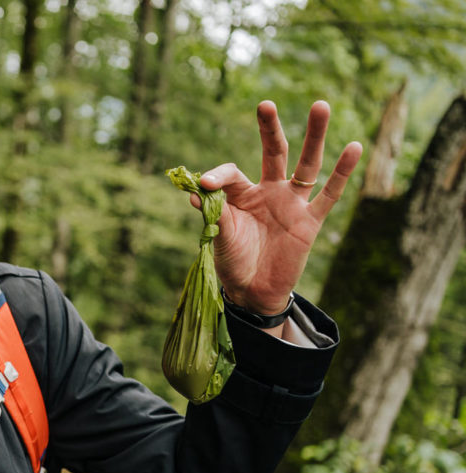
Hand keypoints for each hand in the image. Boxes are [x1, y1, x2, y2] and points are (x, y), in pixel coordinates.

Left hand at [197, 100, 362, 314]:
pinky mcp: (310, 221)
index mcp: (241, 194)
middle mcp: (269, 191)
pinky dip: (342, 172)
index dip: (218, 177)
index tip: (204, 185)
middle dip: (269, 129)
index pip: (231, 174)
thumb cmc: (233, 261)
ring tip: (321, 105)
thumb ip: (214, 214)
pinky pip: (329, 194)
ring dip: (314, 136)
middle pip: (273, 153)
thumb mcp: (219, 238)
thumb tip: (196, 192)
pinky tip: (354, 147)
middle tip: (265, 104)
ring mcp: (292, 204)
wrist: (253, 291)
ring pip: (306, 164)